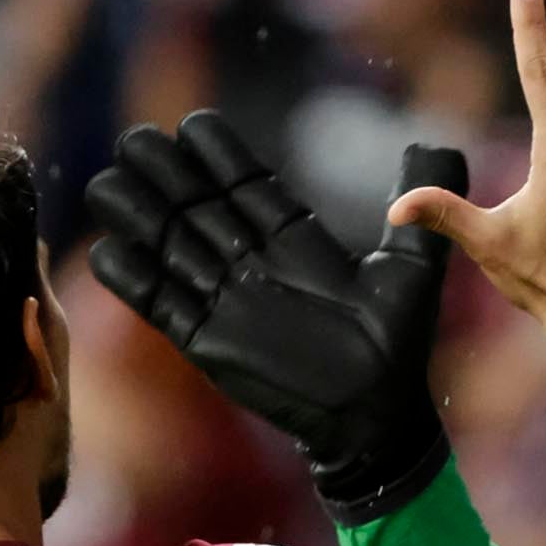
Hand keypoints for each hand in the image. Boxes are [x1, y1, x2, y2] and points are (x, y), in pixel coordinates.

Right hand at [84, 114, 465, 524]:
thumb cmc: (397, 345)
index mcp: (291, 239)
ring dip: (138, 216)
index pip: (245, 185)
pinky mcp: (207, 340)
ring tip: (108, 180)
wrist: (375, 418)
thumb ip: (423, 208)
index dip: (219, 157)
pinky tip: (107, 249)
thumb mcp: (413, 269)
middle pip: (195, 206)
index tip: (195, 127)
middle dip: (165, 175)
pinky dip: (134, 281)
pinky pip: (161, 305)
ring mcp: (225, 298)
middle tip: (138, 142)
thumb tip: (438, 144)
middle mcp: (251, 261)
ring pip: (168, 247)